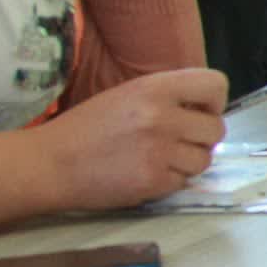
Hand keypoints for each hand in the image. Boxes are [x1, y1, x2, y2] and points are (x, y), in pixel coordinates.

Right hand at [35, 68, 227, 209]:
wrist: (50, 163)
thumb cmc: (88, 126)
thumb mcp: (129, 93)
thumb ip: (168, 96)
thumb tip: (205, 110)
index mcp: (156, 88)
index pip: (215, 84)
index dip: (215, 101)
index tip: (201, 112)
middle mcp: (162, 117)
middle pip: (216, 129)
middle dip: (203, 138)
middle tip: (181, 141)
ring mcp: (159, 151)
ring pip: (204, 159)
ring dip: (190, 161)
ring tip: (163, 159)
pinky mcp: (152, 182)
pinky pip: (184, 182)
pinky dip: (172, 181)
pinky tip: (149, 173)